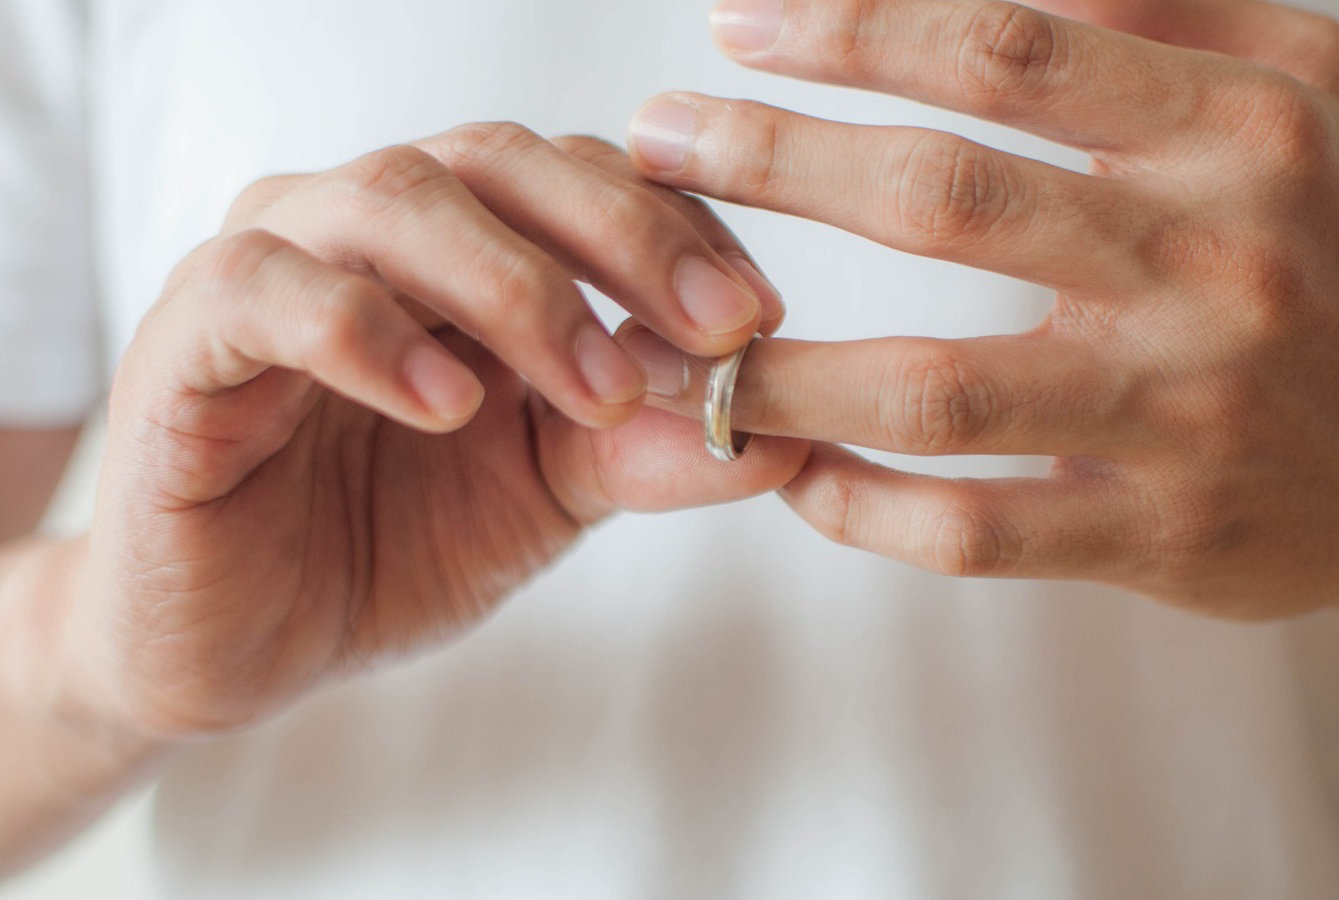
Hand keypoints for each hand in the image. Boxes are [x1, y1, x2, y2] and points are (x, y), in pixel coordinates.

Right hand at [72, 124, 804, 739]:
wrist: (240, 644)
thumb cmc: (388, 547)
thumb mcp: (547, 497)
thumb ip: (646, 451)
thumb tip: (786, 431)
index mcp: (459, 247)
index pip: (582, 180)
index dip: (680, 234)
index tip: (760, 319)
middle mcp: (368, 229)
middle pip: (500, 157)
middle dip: (625, 237)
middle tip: (716, 330)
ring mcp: (273, 266)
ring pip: (394, 198)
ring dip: (517, 287)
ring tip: (595, 387)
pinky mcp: (188, 338)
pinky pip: (269, 288)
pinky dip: (370, 333)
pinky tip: (449, 403)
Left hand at [625, 0, 1338, 615]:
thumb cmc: (1338, 243)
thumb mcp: (1296, 94)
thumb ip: (1154, 16)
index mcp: (1238, 134)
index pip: (1003, 55)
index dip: (849, 33)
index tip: (732, 30)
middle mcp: (1209, 269)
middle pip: (939, 200)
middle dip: (769, 163)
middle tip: (652, 143)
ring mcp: (1182, 416)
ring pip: (931, 391)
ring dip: (777, 375)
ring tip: (674, 353)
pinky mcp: (1158, 537)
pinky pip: (972, 533)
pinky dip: (859, 507)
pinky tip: (790, 473)